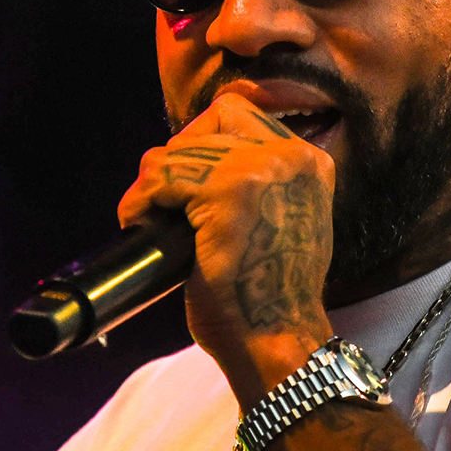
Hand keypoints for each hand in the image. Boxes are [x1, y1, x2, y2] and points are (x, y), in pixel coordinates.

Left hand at [116, 92, 335, 390]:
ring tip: (149, 218)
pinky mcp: (229, 193)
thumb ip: (261, 186)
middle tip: (164, 202)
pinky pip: (162, 177)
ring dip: (152, 184)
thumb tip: (197, 166)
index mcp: (310, 162)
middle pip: (210, 121)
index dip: (204, 137)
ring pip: (179, 151)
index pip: (240, 112)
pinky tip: (141, 224)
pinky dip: (142, 201)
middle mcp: (292, 157)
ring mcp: (262, 171)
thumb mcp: (284, 222)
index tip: (188, 177)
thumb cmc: (271, 297)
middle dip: (176, 159)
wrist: (278, 338)